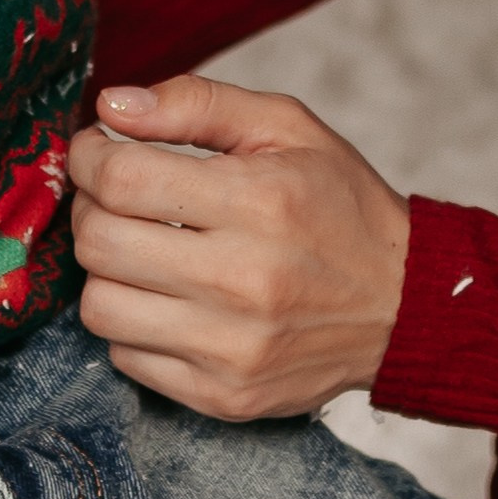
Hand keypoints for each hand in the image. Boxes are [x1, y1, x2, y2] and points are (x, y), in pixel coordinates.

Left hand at [68, 73, 410, 421]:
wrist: (407, 308)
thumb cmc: (340, 204)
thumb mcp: (286, 127)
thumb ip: (196, 103)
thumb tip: (111, 107)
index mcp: (259, 202)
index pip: (122, 180)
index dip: (91, 158)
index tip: (98, 151)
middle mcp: (244, 281)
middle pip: (100, 245)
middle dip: (90, 209)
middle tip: (114, 196)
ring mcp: (232, 348)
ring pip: (100, 308)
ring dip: (105, 271)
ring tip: (138, 248)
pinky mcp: (224, 395)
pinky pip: (126, 357)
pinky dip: (131, 322)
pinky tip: (166, 297)